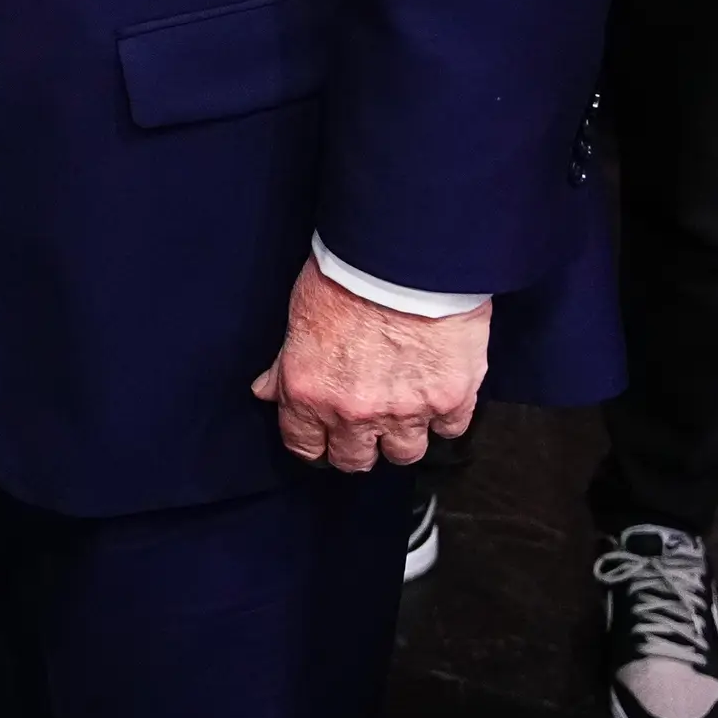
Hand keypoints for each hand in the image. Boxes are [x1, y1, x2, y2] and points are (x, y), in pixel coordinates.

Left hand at [251, 259, 489, 470]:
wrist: (402, 258)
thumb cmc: (345, 275)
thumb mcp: (298, 317)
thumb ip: (285, 365)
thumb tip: (266, 391)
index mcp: (310, 393)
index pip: (305, 447)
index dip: (314, 442)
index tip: (322, 436)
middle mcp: (355, 413)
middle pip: (355, 460)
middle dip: (357, 444)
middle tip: (364, 421)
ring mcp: (406, 411)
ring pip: (404, 454)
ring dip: (402, 436)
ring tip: (403, 409)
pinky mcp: (451, 399)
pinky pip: (450, 429)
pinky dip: (445, 415)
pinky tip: (437, 393)